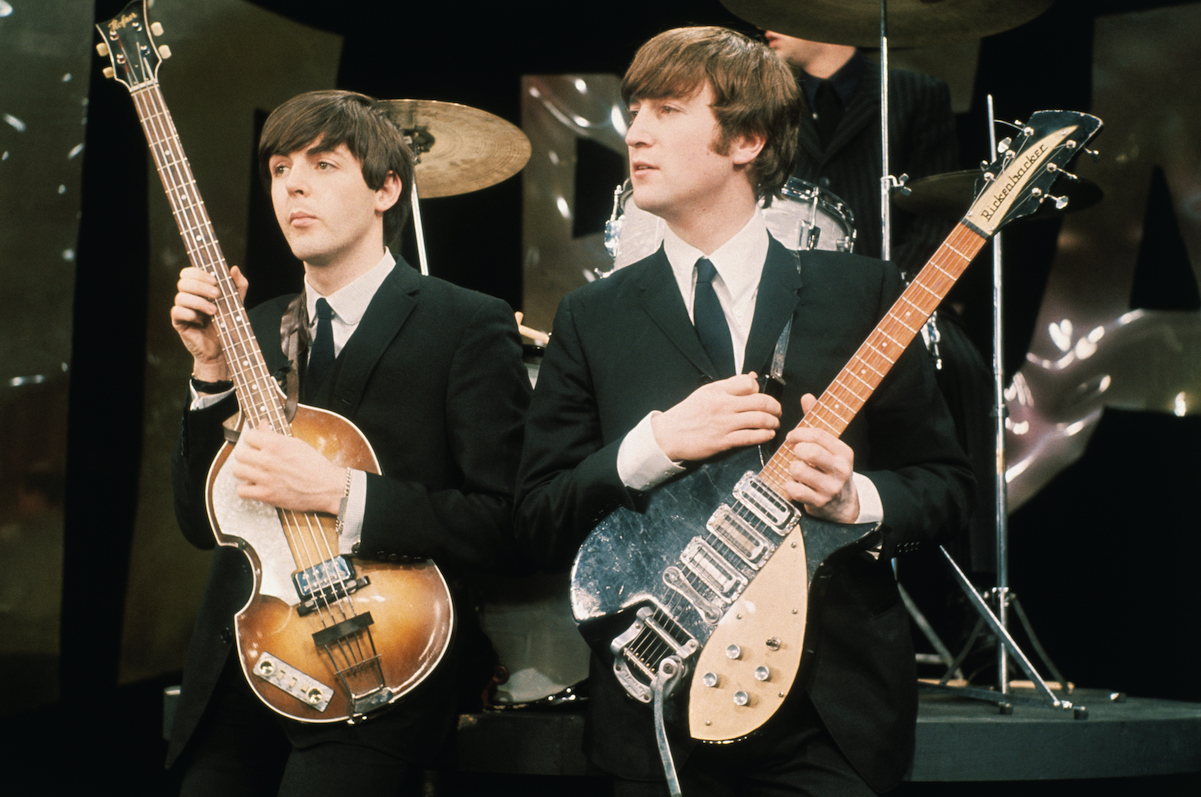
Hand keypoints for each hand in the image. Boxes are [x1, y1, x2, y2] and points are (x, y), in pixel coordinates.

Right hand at [170, 265, 248, 380]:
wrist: (225, 348)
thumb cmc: (228, 323)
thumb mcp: (237, 302)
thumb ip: (238, 286)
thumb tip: (234, 268)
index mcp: (199, 289)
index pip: (188, 272)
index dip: (199, 273)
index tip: (215, 280)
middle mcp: (188, 297)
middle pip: (183, 282)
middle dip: (201, 286)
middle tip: (217, 295)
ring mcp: (182, 309)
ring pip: (180, 297)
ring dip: (199, 302)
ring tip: (214, 311)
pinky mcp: (179, 323)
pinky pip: (176, 312)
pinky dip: (189, 313)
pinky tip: (200, 320)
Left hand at [231, 423, 345, 513]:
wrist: (327, 487)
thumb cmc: (315, 465)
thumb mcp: (296, 443)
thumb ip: (274, 434)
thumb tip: (261, 424)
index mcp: (276, 444)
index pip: (248, 435)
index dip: (254, 440)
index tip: (258, 445)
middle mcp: (268, 460)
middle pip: (239, 453)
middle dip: (247, 455)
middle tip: (255, 459)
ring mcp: (265, 478)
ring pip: (237, 470)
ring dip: (245, 471)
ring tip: (254, 473)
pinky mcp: (266, 495)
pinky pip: (241, 490)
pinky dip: (247, 489)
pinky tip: (256, 486)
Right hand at [651, 373, 780, 462]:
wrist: (669, 435)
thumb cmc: (687, 413)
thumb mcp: (706, 392)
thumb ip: (730, 385)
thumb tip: (753, 377)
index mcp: (718, 391)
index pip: (749, 383)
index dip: (759, 389)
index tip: (761, 396)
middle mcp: (723, 405)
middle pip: (760, 401)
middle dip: (775, 407)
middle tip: (777, 411)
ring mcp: (724, 424)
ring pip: (759, 419)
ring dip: (773, 422)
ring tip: (775, 423)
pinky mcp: (723, 441)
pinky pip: (751, 437)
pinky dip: (764, 435)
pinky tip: (768, 434)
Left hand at [781, 393, 858, 522]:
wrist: (843, 505)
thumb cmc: (830, 470)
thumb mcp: (829, 448)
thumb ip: (817, 422)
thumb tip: (807, 396)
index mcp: (844, 452)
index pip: (818, 435)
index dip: (799, 433)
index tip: (791, 436)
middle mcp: (840, 469)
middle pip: (809, 451)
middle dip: (795, 450)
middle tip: (794, 453)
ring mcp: (830, 487)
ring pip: (798, 469)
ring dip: (792, 468)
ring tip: (797, 471)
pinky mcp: (819, 502)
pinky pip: (794, 489)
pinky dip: (789, 486)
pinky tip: (796, 485)